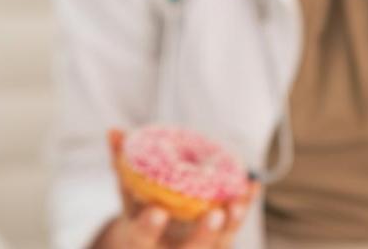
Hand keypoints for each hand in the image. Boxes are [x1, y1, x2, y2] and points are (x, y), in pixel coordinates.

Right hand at [92, 130, 260, 248]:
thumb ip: (123, 166)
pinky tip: (252, 187)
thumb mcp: (129, 195)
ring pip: (219, 243)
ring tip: (239, 200)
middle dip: (205, 234)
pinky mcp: (219, 244)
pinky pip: (233, 229)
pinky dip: (244, 207)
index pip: (142, 240)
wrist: (156, 241)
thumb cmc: (142, 213)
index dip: (149, 228)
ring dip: (232, 222)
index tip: (158, 211)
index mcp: (141, 245)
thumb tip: (115, 131)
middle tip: (215, 214)